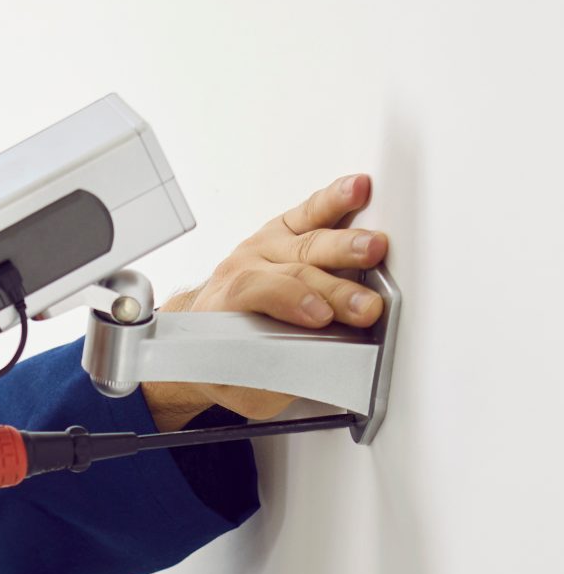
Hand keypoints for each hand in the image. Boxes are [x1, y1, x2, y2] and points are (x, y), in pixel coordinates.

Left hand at [142, 172, 390, 427]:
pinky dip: (335, 200)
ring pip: (308, 243)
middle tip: (364, 307)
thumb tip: (307, 380)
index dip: (291, 301)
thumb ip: (269, 380)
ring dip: (345, 246)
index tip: (320, 317)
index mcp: (226, 303)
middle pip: (294, 270)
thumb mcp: (239, 383)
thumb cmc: (224, 355)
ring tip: (374, 248)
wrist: (200, 333)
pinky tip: (356, 190)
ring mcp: (265, 247)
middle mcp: (244, 268)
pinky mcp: (284, 232)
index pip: (258, 292)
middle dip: (333, 290)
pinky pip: (311, 212)